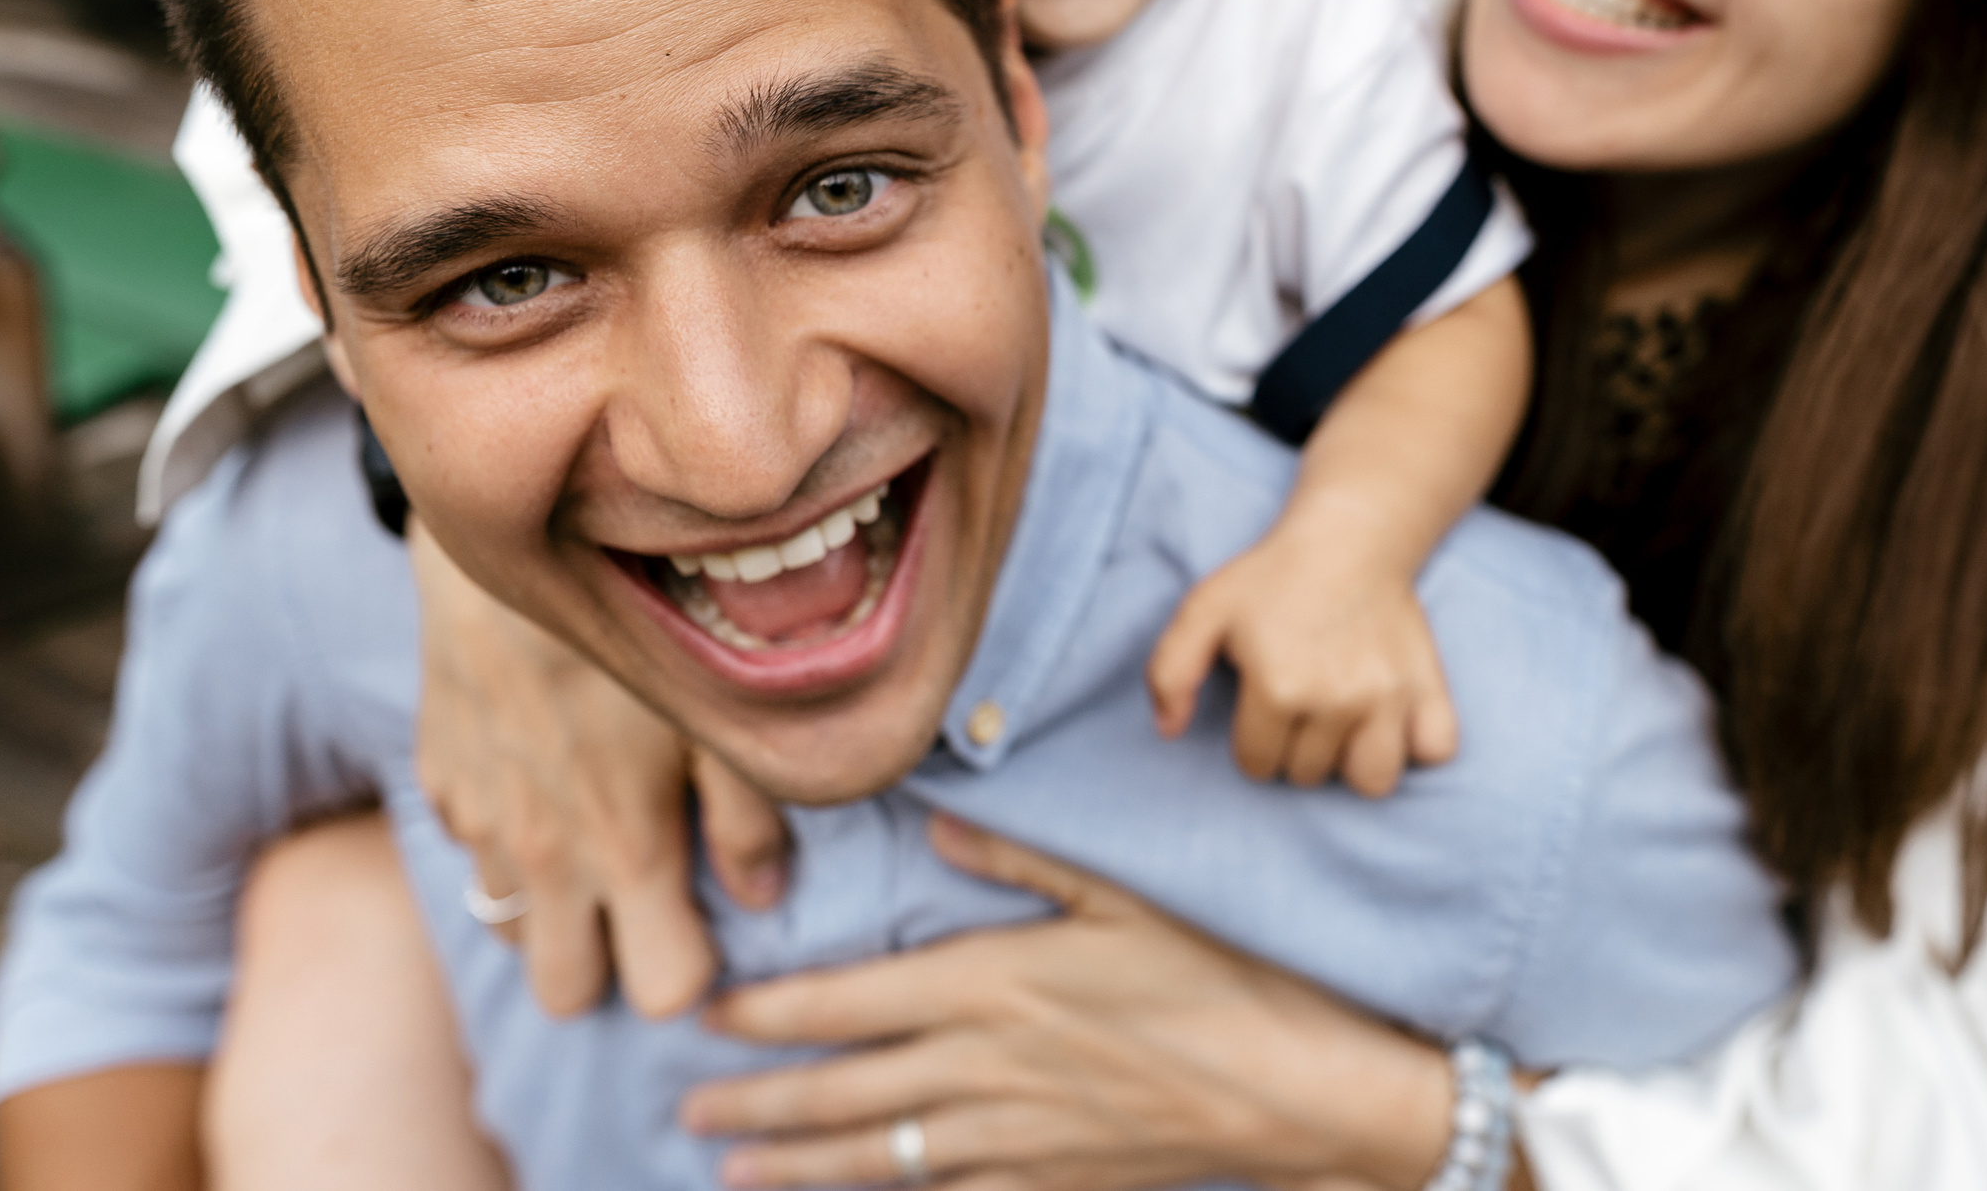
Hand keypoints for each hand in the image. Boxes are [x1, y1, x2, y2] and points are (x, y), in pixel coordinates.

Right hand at [410, 519, 791, 1017]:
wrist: (508, 538)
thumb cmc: (640, 613)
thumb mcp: (715, 708)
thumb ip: (748, 811)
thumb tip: (763, 893)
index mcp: (627, 845)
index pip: (666, 989)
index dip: (697, 960)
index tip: (707, 917)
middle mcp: (545, 855)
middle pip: (567, 992)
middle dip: (610, 960)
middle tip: (647, 896)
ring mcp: (482, 821)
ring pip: (511, 933)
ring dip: (555, 904)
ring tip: (598, 835)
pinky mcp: (440, 779)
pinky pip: (473, 854)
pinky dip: (510, 839)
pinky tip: (547, 776)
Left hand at [684, 816, 1454, 1190]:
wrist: (1301, 1088)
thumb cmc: (1222, 973)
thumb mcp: (1128, 891)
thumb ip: (1026, 859)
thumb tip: (939, 831)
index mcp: (995, 984)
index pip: (850, 1003)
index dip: (770, 1015)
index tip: (708, 1016)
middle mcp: (988, 1068)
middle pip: (844, 1093)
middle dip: (756, 1103)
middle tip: (686, 1107)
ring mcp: (1019, 1136)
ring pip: (881, 1158)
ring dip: (801, 1165)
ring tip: (735, 1171)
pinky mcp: (1056, 1180)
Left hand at [1145, 520, 1459, 796]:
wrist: (1349, 538)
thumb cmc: (1273, 577)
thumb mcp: (1203, 610)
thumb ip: (1170, 672)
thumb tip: (1168, 730)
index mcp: (1279, 687)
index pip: (1258, 764)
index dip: (1252, 742)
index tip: (1261, 708)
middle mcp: (1336, 700)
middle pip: (1309, 775)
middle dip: (1296, 750)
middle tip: (1300, 705)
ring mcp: (1389, 698)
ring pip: (1372, 781)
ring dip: (1352, 762)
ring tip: (1342, 727)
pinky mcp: (1428, 689)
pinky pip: (1434, 751)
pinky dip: (1416, 745)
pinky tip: (1390, 721)